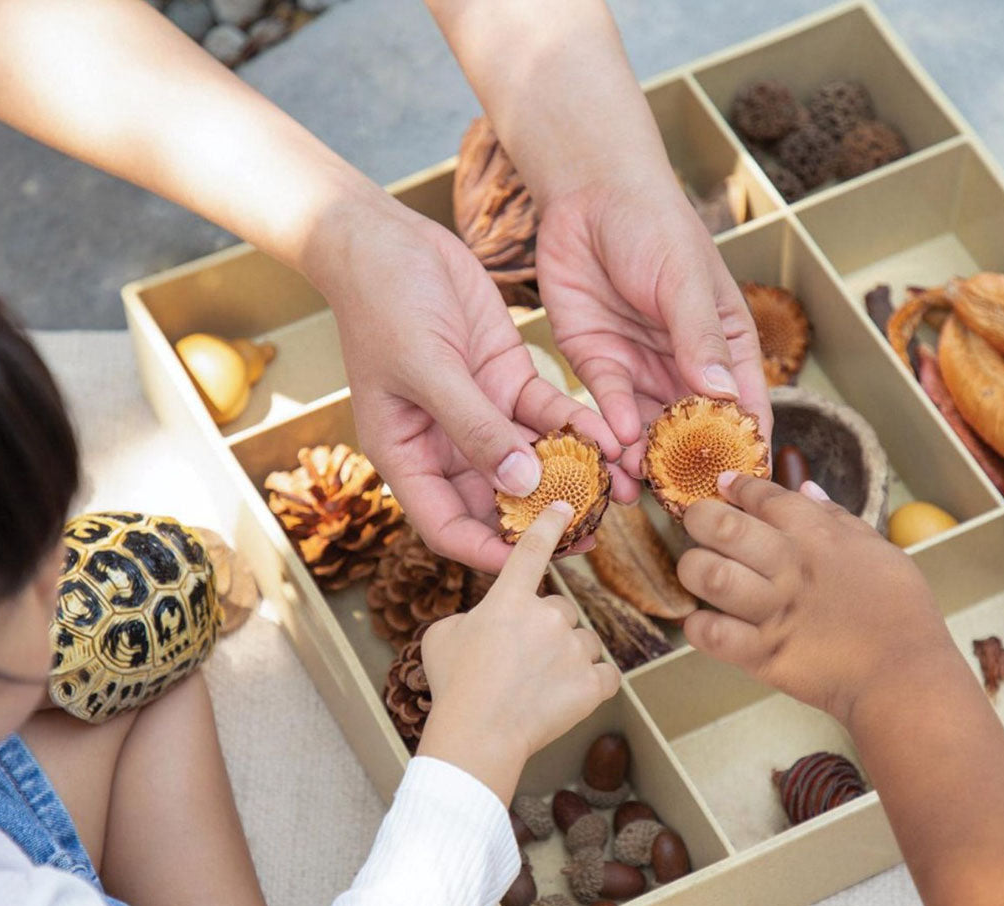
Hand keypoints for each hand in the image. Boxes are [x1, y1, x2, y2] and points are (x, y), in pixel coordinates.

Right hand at [313, 186, 630, 573]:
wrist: (390, 241)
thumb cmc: (385, 305)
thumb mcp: (427, 369)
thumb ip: (474, 428)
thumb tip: (521, 484)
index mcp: (408, 456)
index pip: (448, 525)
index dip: (488, 552)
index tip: (534, 565)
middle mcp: (446, 445)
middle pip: (498, 502)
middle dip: (543, 518)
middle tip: (593, 532)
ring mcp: (480, 415)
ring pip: (532, 460)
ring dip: (572, 475)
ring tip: (618, 490)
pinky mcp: (507, 382)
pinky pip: (547, 415)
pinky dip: (576, 427)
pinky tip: (610, 437)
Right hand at [418, 502, 620, 802]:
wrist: (477, 737)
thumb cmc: (454, 686)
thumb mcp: (442, 637)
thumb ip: (471, 618)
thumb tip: (484, 622)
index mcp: (508, 598)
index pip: (533, 549)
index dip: (549, 524)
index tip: (563, 506)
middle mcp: (547, 615)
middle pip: (559, 608)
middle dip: (545, 630)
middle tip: (521, 661)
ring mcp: (573, 649)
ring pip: (583, 641)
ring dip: (568, 657)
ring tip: (538, 686)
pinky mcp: (592, 684)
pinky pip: (605, 674)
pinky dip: (591, 684)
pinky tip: (567, 697)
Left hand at [535, 179, 771, 478]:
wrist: (587, 196)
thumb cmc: (653, 224)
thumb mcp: (684, 277)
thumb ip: (699, 337)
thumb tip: (722, 394)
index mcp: (724, 345)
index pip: (743, 405)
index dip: (744, 445)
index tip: (742, 485)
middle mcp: (685, 365)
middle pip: (693, 429)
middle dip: (687, 466)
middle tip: (683, 503)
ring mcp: (640, 368)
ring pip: (648, 428)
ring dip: (645, 459)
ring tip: (641, 490)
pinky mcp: (599, 365)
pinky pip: (607, 408)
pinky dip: (611, 429)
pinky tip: (615, 446)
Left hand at [676, 472, 954, 724]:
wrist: (906, 678)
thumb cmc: (901, 612)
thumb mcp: (878, 550)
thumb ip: (837, 518)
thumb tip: (805, 489)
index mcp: (817, 537)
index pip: (764, 496)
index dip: (736, 486)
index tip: (723, 486)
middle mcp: (789, 567)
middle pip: (722, 526)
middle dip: (699, 518)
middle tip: (699, 525)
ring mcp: (772, 611)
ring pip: (709, 575)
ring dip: (694, 569)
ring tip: (698, 572)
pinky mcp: (762, 654)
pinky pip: (710, 633)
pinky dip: (697, 626)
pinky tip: (704, 622)